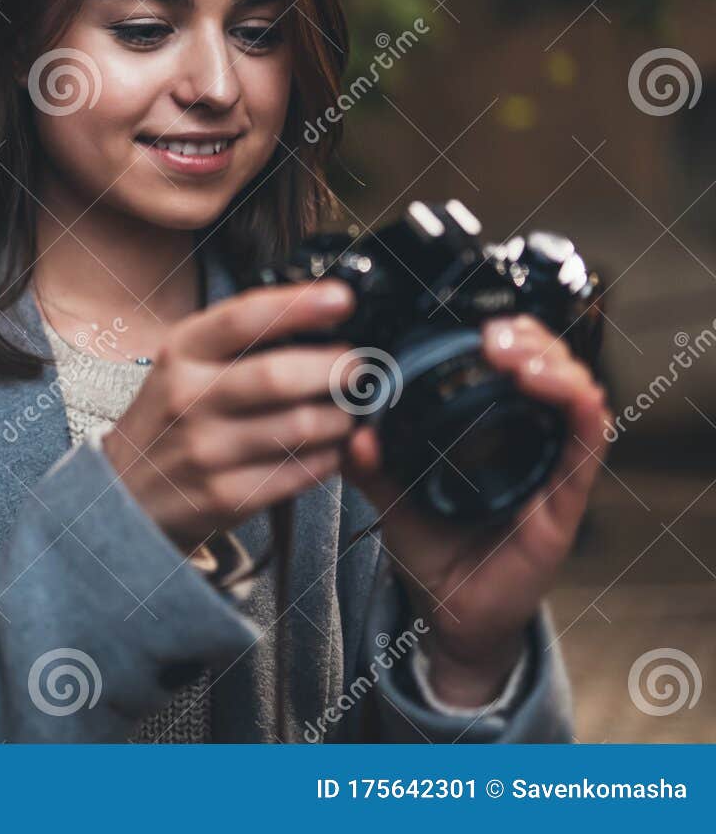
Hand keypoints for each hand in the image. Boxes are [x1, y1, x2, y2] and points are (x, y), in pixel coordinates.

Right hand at [105, 280, 358, 552]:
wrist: (123, 494)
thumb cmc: (168, 420)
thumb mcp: (182, 366)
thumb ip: (238, 343)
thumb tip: (319, 320)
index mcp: (180, 354)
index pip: (243, 318)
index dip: (299, 305)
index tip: (342, 299)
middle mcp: (188, 398)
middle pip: (278, 375)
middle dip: (336, 368)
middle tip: (359, 368)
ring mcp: (205, 450)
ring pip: (299, 427)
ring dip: (340, 418)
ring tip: (346, 412)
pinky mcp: (224, 496)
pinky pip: (299, 472)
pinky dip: (329, 458)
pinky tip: (330, 449)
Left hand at [343, 314, 611, 706]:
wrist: (451, 617)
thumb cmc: (431, 551)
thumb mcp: (390, 498)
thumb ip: (371, 464)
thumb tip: (353, 430)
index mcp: (491, 433)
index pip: (513, 369)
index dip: (506, 337)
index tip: (476, 323)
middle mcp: (528, 444)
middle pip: (550, 371)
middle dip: (530, 340)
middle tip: (495, 333)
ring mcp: (551, 469)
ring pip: (575, 397)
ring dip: (554, 365)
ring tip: (517, 355)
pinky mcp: (565, 501)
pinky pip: (585, 447)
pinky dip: (580, 411)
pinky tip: (564, 391)